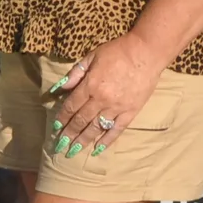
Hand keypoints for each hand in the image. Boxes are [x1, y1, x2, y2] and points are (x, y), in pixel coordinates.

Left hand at [49, 32, 163, 157]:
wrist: (147, 52)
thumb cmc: (118, 51)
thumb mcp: (92, 56)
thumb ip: (75, 73)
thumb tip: (59, 88)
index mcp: (90, 85)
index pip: (72, 106)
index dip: (62, 118)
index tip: (55, 128)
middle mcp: (101, 100)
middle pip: (81, 120)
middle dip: (69, 134)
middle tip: (59, 146)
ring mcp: (117, 108)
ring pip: (96, 128)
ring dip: (83, 141)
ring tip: (73, 152)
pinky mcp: (131, 112)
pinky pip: (117, 130)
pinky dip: (107, 140)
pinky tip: (97, 150)